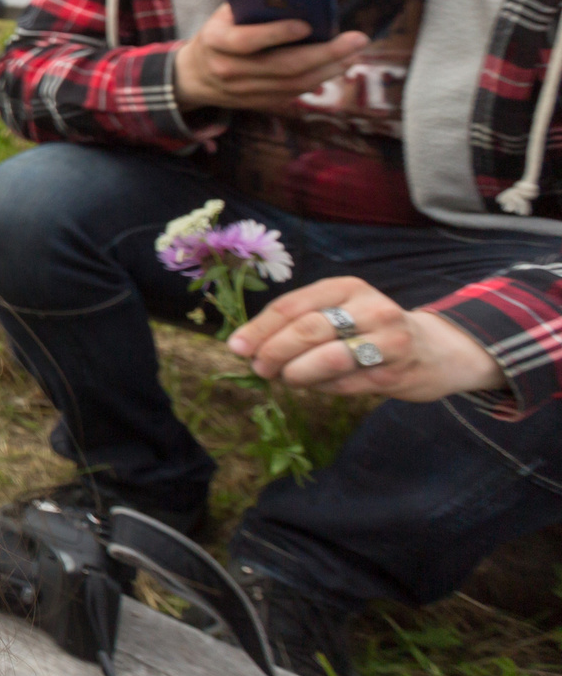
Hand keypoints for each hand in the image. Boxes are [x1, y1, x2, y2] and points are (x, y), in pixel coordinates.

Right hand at [171, 6, 368, 114]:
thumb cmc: (218, 34)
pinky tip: (337, 66)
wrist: (194, 76)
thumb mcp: (225, 15)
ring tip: (354, 53)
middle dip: (325, 53)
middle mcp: (228, 70)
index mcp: (215, 42)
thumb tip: (299, 3)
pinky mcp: (258, 104)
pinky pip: (294, 93)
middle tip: (357, 40)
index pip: (246, 41)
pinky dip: (319, 79)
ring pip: (294, 83)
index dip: (277, 33)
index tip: (307, 24)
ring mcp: (243, 92)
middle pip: (282, 66)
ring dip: (329, 69)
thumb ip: (253, 8)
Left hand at [229, 278, 504, 403]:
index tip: (236, 346)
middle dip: (273, 351)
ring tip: (282, 377)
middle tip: (258, 366)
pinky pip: (344, 384)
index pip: (292, 306)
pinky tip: (311, 385)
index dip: (260, 328)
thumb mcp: (339, 310)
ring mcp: (387, 341)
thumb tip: (246, 344)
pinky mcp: (395, 374)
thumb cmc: (371, 328)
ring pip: (327, 359)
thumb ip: (299, 321)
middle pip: (308, 330)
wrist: (438, 349)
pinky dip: (319, 387)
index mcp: (347, 287)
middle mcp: (370, 309)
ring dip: (295, 373)